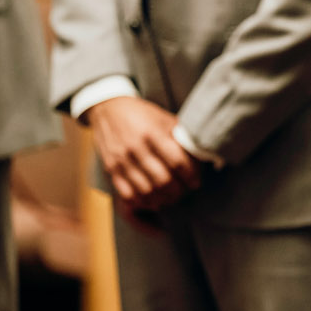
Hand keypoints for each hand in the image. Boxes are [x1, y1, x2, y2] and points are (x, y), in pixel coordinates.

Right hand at [86, 96, 202, 212]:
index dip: (190, 175)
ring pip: (146, 190)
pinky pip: (127, 194)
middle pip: (162, 180)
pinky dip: (143, 202)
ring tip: (172, 198)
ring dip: (163, 199)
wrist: (108, 109)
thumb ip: (180, 136)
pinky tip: (153, 201)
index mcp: (153, 132)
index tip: (196, 182)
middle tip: (185, 191)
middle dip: (178, 191)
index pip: (177, 161)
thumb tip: (201, 153)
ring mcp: (122, 160)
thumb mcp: (164, 118)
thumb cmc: (142, 114)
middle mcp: (136, 148)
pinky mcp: (111, 169)